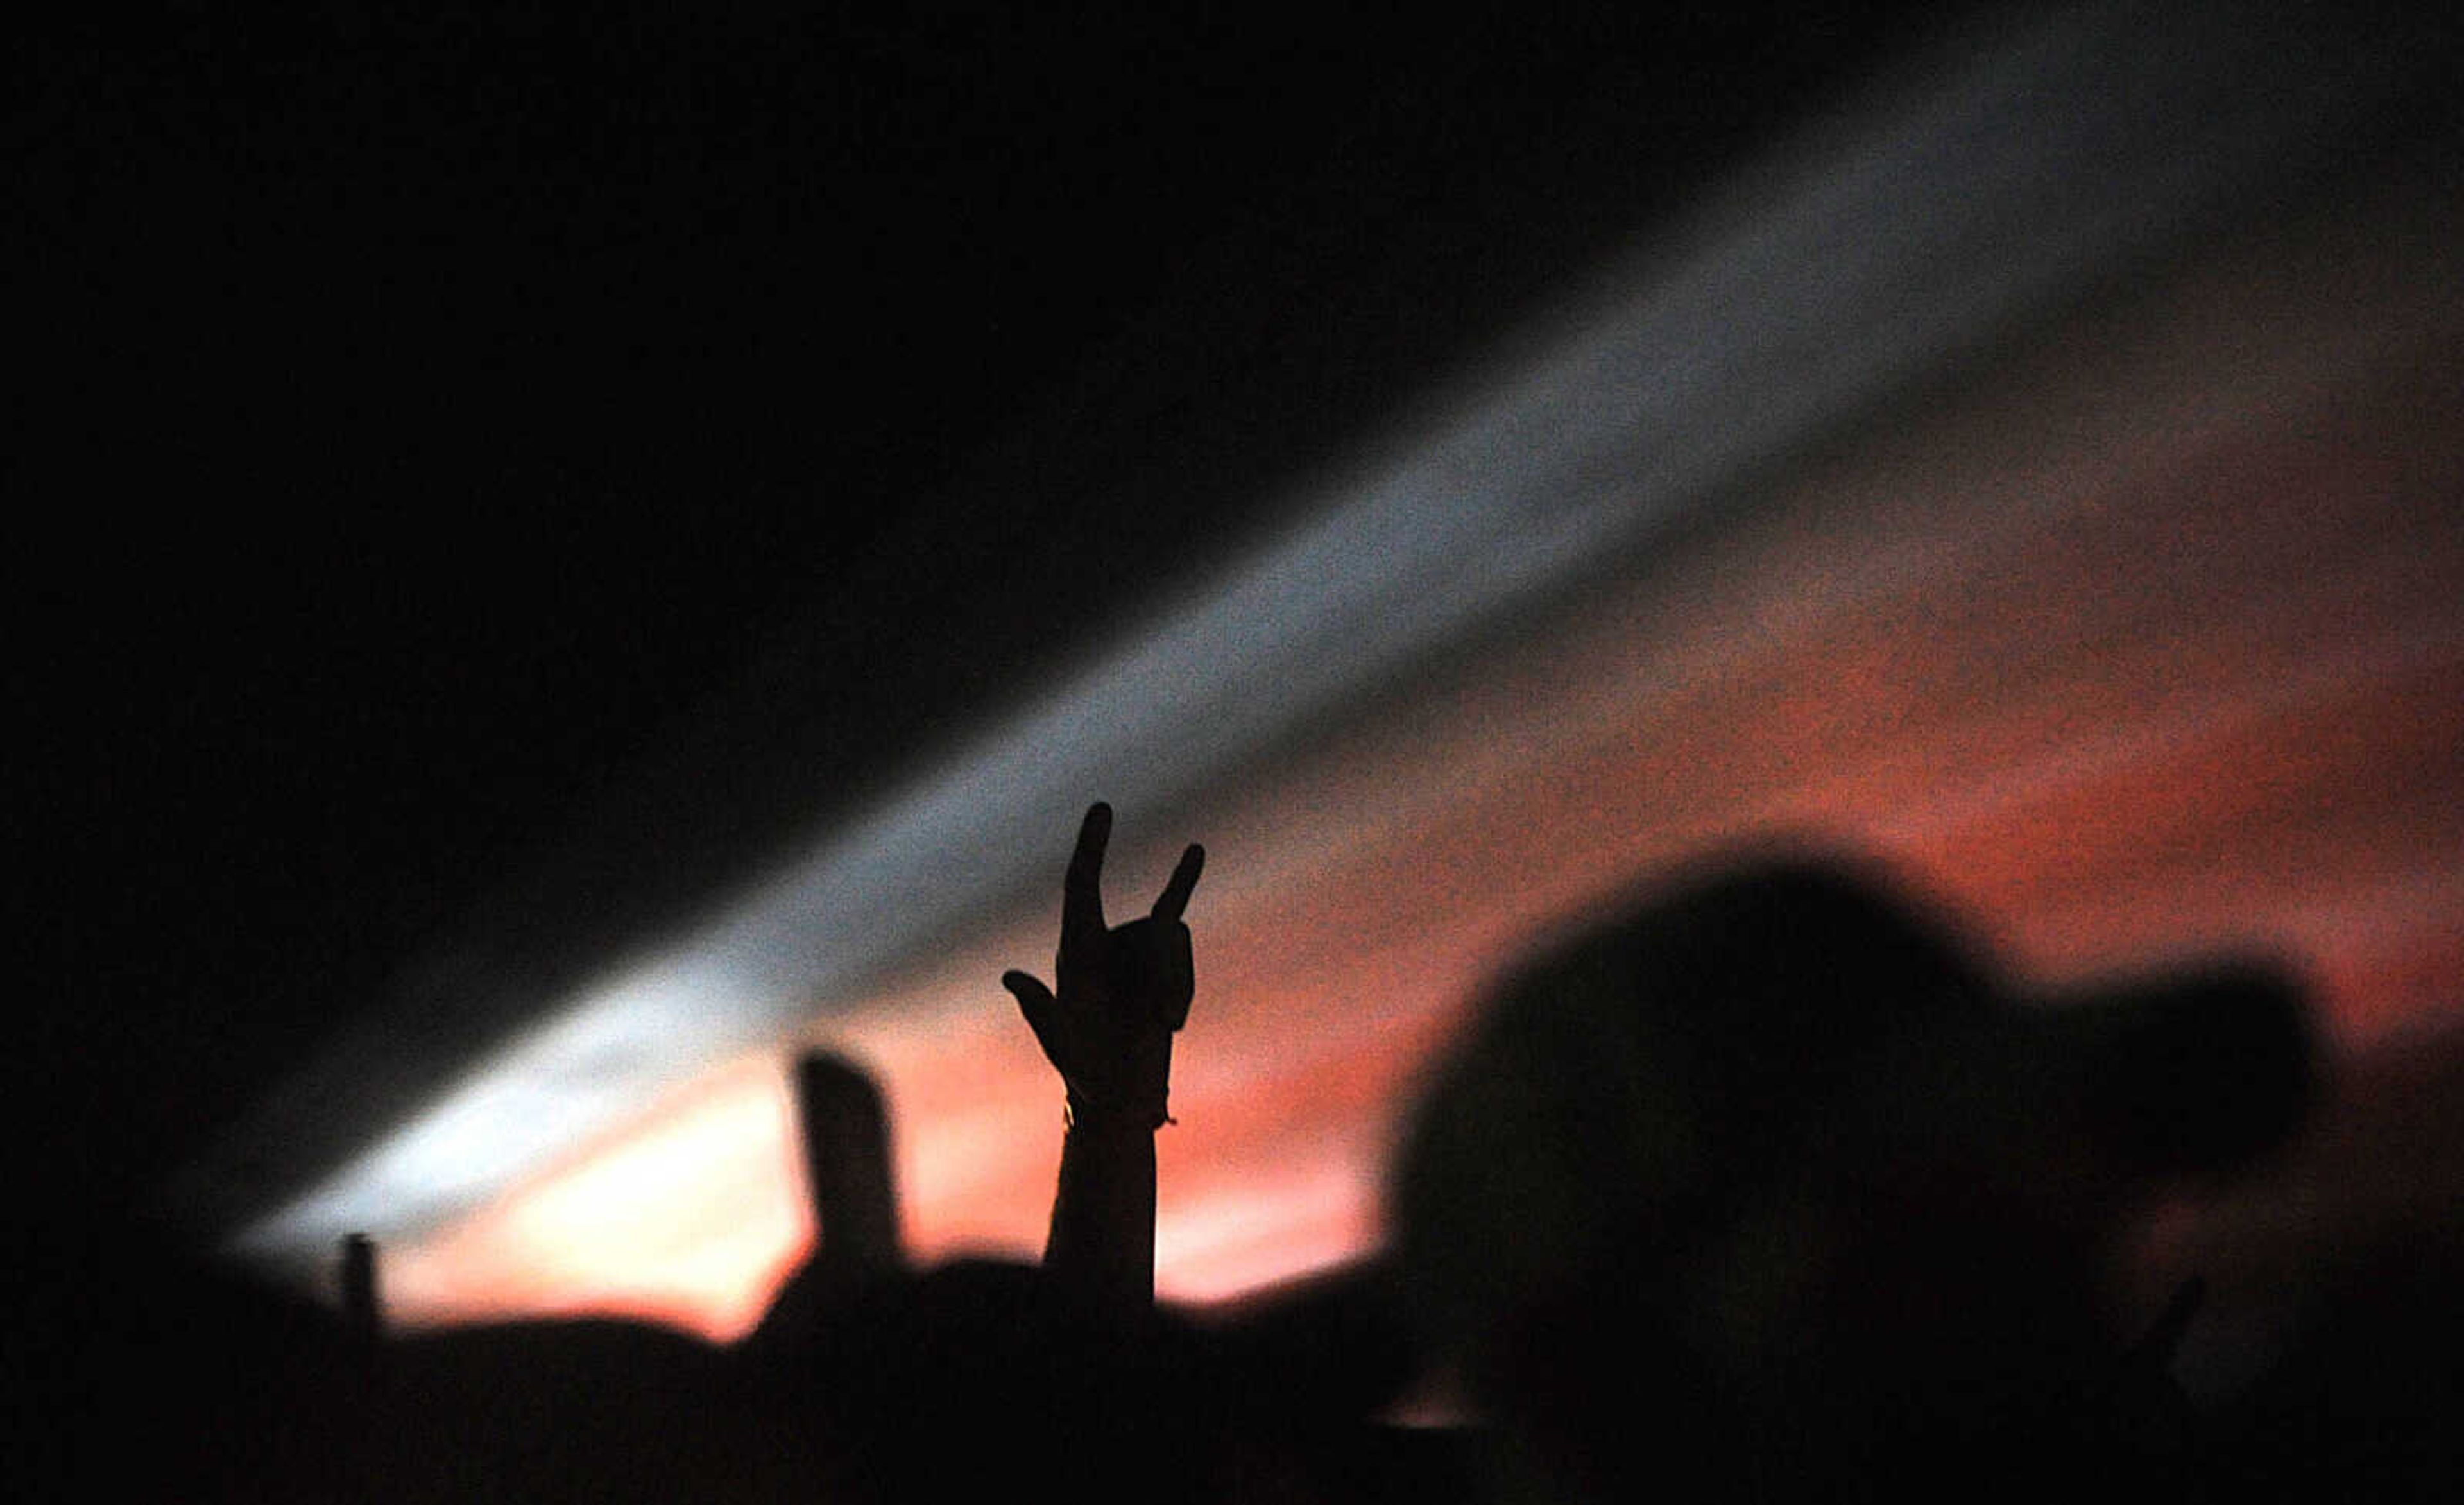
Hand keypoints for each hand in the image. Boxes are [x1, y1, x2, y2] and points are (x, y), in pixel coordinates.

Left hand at [1003, 802, 1203, 1129]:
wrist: (1117, 1093)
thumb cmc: (1085, 1069)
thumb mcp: (1061, 1042)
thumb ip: (1042, 1010)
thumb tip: (1011, 979)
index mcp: (1075, 953)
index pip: (1081, 886)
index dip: (1090, 846)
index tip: (1102, 808)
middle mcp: (1105, 942)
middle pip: (1153, 929)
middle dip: (1168, 975)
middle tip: (1167, 1023)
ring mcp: (1135, 950)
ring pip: (1174, 940)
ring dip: (1178, 985)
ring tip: (1168, 1026)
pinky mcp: (1161, 963)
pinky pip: (1179, 928)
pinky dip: (1184, 947)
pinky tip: (1190, 871)